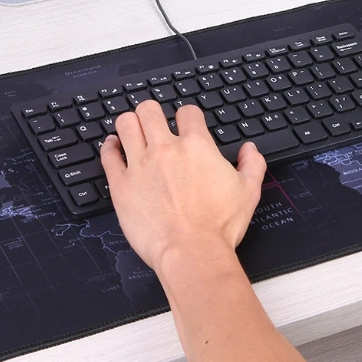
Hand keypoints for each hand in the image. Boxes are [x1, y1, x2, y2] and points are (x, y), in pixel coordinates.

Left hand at [100, 102, 266, 270]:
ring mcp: (140, 165)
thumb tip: (249, 150)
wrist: (192, 252)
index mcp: (196, 146)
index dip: (187, 116)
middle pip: (149, 110)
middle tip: (154, 122)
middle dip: (152, 112)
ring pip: (126, 124)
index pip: (187, 112)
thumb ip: (252, 164)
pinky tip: (114, 147)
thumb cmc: (218, 226)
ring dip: (130, 124)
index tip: (186, 125)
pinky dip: (109, 147)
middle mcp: (165, 149)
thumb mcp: (248, 192)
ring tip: (133, 130)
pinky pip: (108, 155)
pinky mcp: (121, 185)